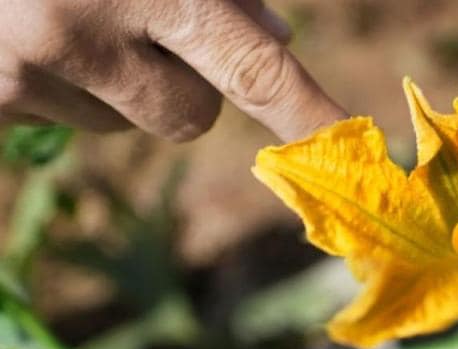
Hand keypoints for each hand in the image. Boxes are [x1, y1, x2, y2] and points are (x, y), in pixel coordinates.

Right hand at [0, 0, 345, 141]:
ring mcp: (23, 75)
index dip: (304, 113)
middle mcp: (81, 34)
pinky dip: (68, 87)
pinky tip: (31, 27)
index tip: (349, 149)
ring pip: (126, 123)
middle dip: (190, 81)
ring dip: (121, 80)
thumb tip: (276, 38)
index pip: (253, 69)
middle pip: (191, 117)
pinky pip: (65, 120)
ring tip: (72, 6)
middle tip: (152, 20)